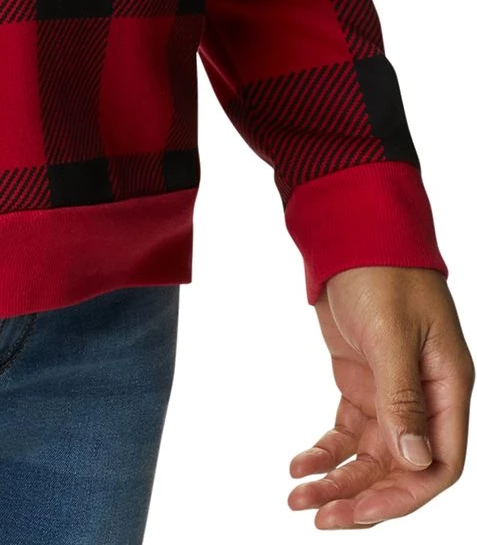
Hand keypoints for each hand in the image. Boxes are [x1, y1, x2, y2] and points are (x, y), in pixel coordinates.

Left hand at [287, 265, 471, 527]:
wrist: (352, 229)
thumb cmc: (383, 271)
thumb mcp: (391, 333)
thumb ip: (402, 397)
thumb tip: (415, 462)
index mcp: (448, 389)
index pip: (438, 464)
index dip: (402, 496)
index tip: (360, 512)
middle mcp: (424, 398)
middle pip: (400, 470)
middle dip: (362, 498)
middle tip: (319, 516)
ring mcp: (392, 393)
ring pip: (369, 457)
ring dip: (337, 480)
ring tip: (297, 498)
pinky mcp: (362, 383)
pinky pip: (346, 432)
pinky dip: (325, 452)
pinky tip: (299, 465)